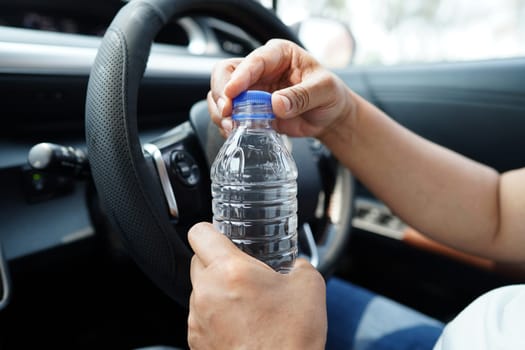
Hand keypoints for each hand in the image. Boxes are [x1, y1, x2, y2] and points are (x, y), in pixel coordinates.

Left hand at [187, 222, 326, 349]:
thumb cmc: (290, 340)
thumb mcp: (310, 288)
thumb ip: (300, 266)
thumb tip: (297, 265)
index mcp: (230, 271)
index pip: (199, 232)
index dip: (211, 229)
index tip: (223, 235)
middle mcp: (206, 292)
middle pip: (198, 260)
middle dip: (217, 261)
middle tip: (243, 271)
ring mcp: (197, 319)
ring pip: (199, 289)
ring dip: (217, 289)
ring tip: (246, 303)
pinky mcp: (196, 341)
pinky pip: (200, 316)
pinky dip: (216, 314)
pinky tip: (241, 324)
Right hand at [208, 39, 354, 139]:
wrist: (329, 116)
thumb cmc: (330, 95)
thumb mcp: (324, 91)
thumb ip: (302, 96)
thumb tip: (277, 103)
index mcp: (279, 54)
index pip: (253, 60)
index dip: (239, 77)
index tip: (231, 93)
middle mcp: (260, 69)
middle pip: (226, 73)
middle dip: (221, 93)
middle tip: (227, 113)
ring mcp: (252, 89)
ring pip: (221, 94)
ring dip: (220, 112)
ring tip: (231, 127)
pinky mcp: (248, 109)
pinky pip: (228, 113)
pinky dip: (226, 123)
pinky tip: (235, 131)